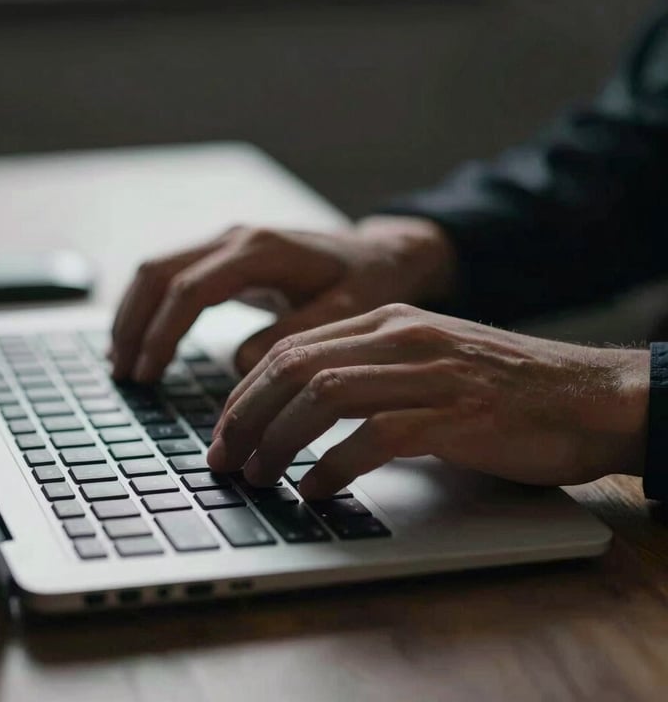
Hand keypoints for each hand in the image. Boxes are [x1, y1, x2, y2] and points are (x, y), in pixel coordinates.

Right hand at [110, 216, 455, 381]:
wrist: (379, 255)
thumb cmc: (366, 282)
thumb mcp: (346, 311)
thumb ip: (296, 334)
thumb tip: (242, 365)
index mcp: (261, 251)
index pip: (189, 290)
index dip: (162, 334)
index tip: (148, 375)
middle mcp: (237, 238)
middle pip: (158, 272)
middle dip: (133, 324)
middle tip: (123, 374)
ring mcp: (229, 243)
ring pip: (157, 270)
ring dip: (133, 314)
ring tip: (123, 362)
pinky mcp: (228, 256)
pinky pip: (173, 275)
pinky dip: (150, 307)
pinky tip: (144, 339)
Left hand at [207, 304, 648, 498]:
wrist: (587, 395)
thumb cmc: (502, 387)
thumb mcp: (424, 361)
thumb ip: (366, 372)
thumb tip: (299, 413)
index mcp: (386, 321)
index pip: (291, 348)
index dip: (246, 393)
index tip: (225, 431)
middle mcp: (400, 337)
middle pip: (294, 368)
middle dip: (246, 417)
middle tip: (224, 459)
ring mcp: (428, 372)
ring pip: (323, 397)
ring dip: (278, 441)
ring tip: (258, 476)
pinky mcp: (456, 414)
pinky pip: (375, 436)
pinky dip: (334, 466)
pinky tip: (316, 489)